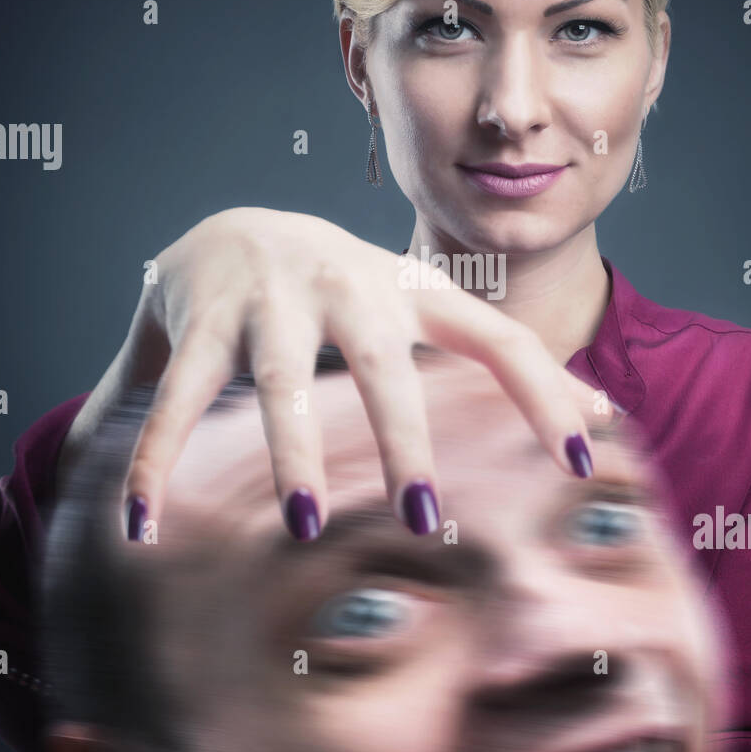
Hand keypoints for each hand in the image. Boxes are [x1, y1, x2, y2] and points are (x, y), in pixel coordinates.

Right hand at [63, 209, 599, 539]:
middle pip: (381, 363)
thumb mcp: (426, 311)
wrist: (233, 225)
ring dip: (293, 452)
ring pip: (281, 380)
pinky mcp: (199, 319)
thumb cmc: (350, 290)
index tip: (582, 464)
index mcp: (412, 292)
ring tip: (306, 526)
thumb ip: (506, 358)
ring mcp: (270, 300)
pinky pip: (178, 395)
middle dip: (402, 436)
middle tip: (423, 515)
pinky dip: (158, 460)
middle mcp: (345, 287)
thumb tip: (608, 414)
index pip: (498, 338)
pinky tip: (142, 525)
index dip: (544, 393)